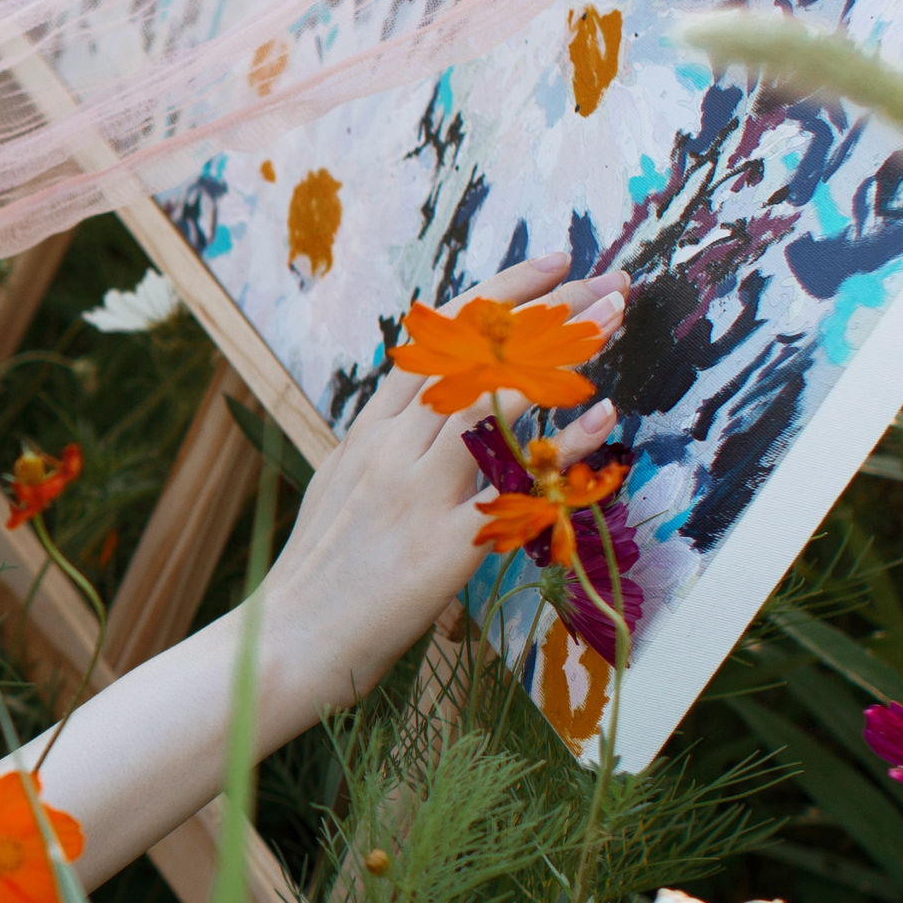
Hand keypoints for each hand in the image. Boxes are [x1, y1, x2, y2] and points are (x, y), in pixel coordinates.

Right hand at [259, 254, 626, 724]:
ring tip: (613, 320)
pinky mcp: (444, 547)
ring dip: (561, 356)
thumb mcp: (341, 487)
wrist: (289, 643)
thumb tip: (423, 414)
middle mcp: (393, 449)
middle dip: (549, 310)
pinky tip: (602, 415)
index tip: (552, 260)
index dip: (500, 293)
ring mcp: (417, 493)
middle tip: (608, 281)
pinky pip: (512, 487)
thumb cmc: (318, 577)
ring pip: (493, 402)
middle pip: (478, 358)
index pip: (439, 338)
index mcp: (370, 431)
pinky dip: (560, 446)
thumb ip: (385, 447)